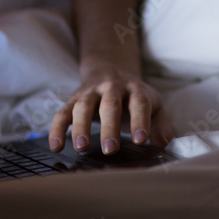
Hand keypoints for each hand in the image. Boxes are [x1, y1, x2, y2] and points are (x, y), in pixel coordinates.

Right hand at [48, 63, 172, 153]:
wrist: (112, 70)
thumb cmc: (135, 98)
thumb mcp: (154, 106)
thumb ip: (161, 125)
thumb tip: (163, 144)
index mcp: (136, 89)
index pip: (140, 102)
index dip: (140, 120)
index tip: (140, 140)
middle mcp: (112, 87)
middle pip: (110, 104)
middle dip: (109, 127)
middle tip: (110, 149)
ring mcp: (90, 93)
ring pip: (83, 106)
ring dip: (81, 126)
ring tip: (82, 147)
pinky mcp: (73, 100)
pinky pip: (62, 113)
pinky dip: (57, 129)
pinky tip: (56, 146)